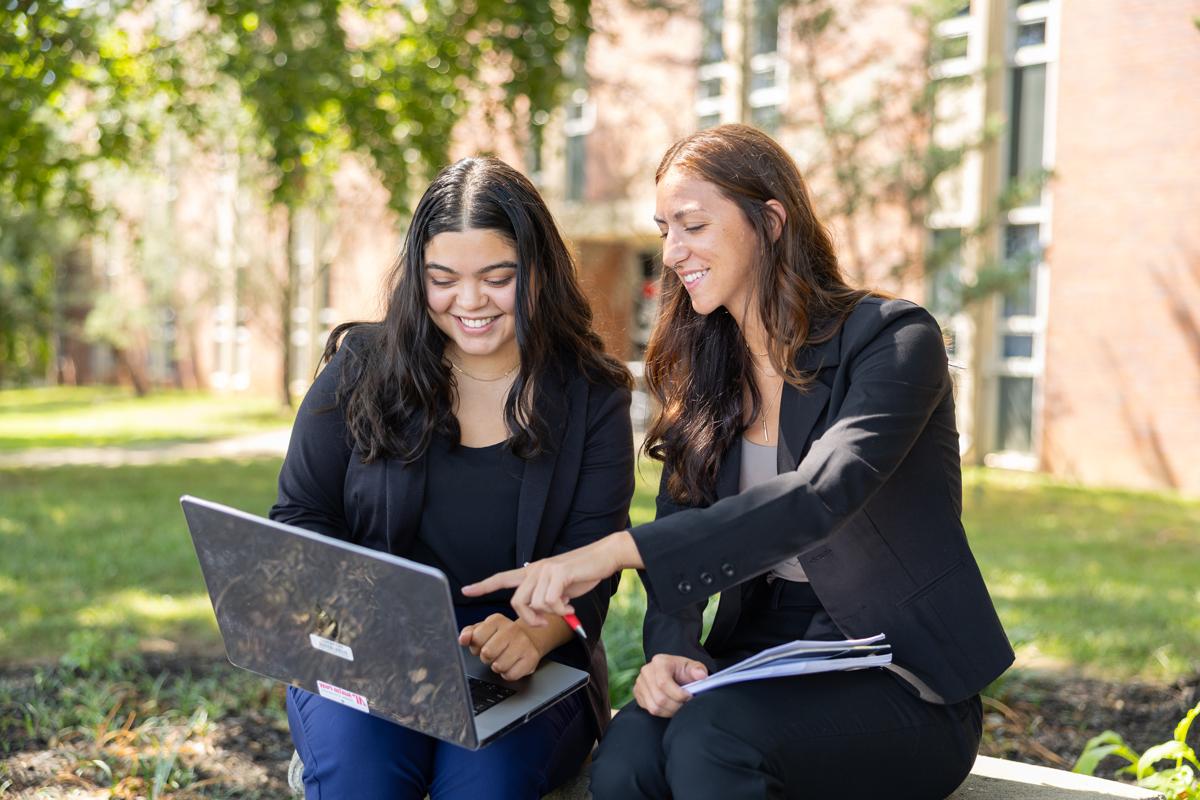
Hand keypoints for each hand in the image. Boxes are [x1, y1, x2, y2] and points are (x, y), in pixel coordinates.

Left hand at [457, 614, 541, 680]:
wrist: (528, 639)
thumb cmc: (501, 637)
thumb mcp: (483, 630)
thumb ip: (469, 633)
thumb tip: (463, 638)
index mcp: (496, 620)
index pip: (476, 638)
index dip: (476, 646)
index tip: (482, 645)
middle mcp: (511, 629)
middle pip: (487, 653)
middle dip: (486, 658)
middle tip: (493, 653)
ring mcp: (523, 643)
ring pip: (499, 666)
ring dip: (497, 667)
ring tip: (502, 658)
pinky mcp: (531, 657)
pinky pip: (511, 675)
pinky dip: (508, 674)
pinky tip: (511, 664)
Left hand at [461, 531, 643, 626]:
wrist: (603, 557)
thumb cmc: (583, 573)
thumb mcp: (560, 588)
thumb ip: (547, 596)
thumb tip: (543, 610)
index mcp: (533, 572)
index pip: (502, 578)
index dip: (483, 585)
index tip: (466, 591)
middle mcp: (535, 569)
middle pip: (517, 601)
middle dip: (529, 619)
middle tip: (543, 623)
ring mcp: (546, 570)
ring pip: (535, 604)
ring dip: (551, 613)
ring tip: (565, 608)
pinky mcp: (558, 573)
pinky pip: (550, 601)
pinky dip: (560, 610)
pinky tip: (570, 607)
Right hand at [633, 654, 708, 717]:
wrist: (671, 672)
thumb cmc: (682, 670)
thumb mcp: (692, 667)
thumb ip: (698, 670)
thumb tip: (701, 675)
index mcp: (659, 662)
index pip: (663, 682)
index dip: (678, 694)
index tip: (689, 697)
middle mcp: (646, 671)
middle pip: (659, 698)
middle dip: (676, 706)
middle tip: (686, 705)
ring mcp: (640, 683)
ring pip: (654, 707)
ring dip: (670, 711)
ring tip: (680, 706)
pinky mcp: (638, 694)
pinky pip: (650, 710)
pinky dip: (663, 712)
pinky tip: (671, 706)